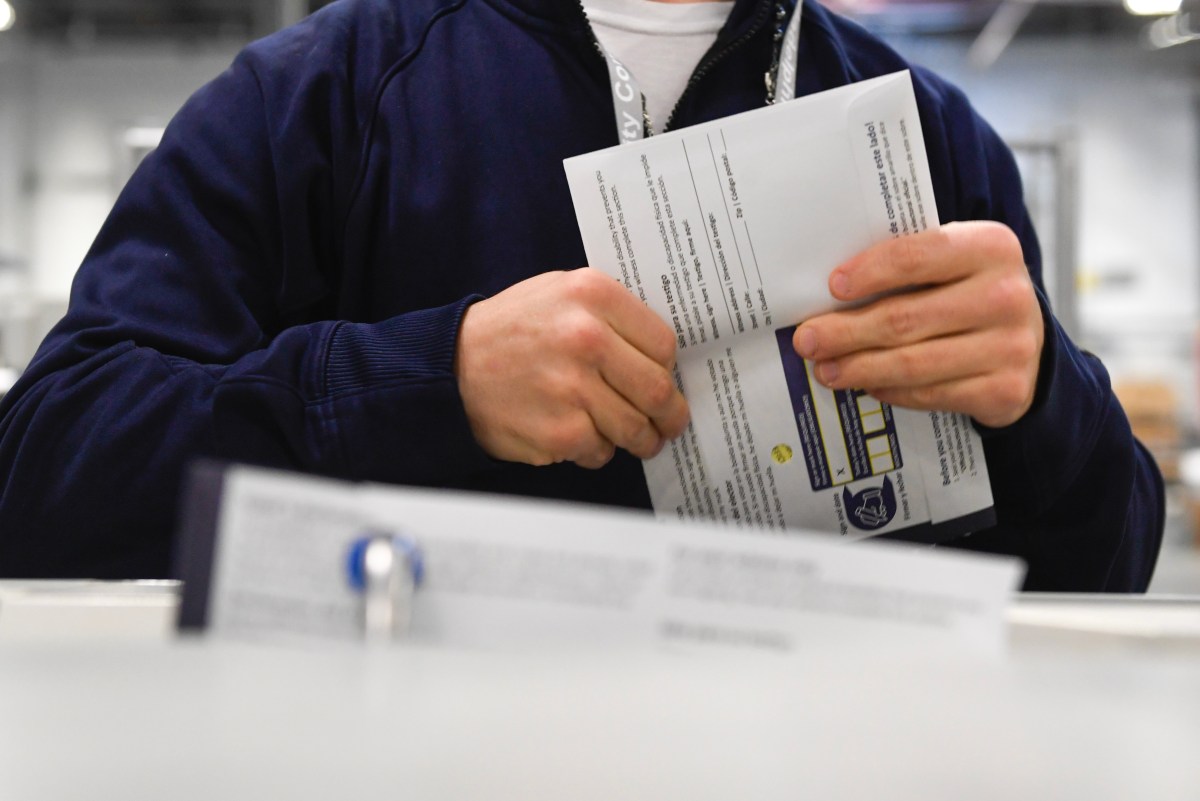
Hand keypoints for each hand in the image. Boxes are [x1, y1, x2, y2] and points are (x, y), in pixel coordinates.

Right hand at [456, 268, 689, 467]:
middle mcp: (586, 338)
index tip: (664, 380)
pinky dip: (597, 450)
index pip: (664, 344)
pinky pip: (601, 451)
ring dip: (641, 440)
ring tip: (638, 439)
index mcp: (593, 295)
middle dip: (670, 415)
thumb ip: (611, 312)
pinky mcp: (559, 432)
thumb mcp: (560, 292)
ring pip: (636, 428)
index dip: (667, 369)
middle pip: (658, 390)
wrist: (449, 366)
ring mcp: (573, 388)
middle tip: (669, 423)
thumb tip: (663, 354)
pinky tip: (580, 436)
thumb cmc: (512, 329)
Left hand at [792, 221, 1043, 428]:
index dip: (870, 272)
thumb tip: (828, 294)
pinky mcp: (1005, 390)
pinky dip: (890, 390)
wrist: (1030, 343)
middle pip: (905, 317)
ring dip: (858, 368)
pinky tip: (865, 384)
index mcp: (990, 247)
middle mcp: (1005, 295)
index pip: (917, 256)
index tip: (832, 287)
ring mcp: (1010, 346)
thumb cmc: (970, 294)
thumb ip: (907, 267)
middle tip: (806, 341)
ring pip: (912, 363)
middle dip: (845, 331)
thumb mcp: (953, 265)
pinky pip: (930, 393)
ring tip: (825, 370)